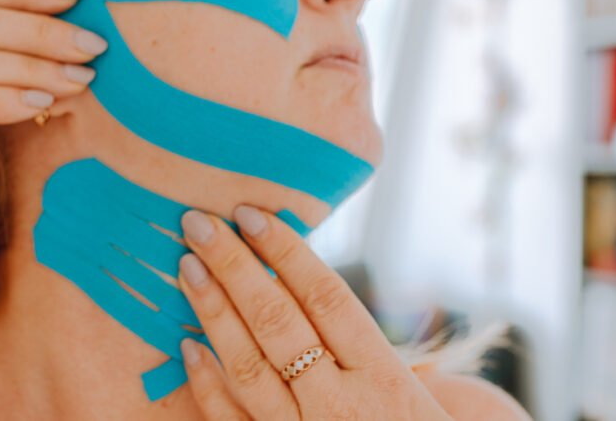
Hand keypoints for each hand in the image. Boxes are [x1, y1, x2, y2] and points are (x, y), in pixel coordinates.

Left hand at [177, 206, 454, 419]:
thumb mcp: (429, 402)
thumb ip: (397, 357)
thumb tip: (360, 308)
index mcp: (385, 378)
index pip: (326, 297)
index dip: (285, 251)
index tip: (249, 214)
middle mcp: (343, 405)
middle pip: (278, 321)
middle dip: (233, 266)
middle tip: (198, 223)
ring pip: (249, 366)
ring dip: (213, 311)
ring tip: (187, 267)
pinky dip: (206, 382)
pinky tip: (186, 344)